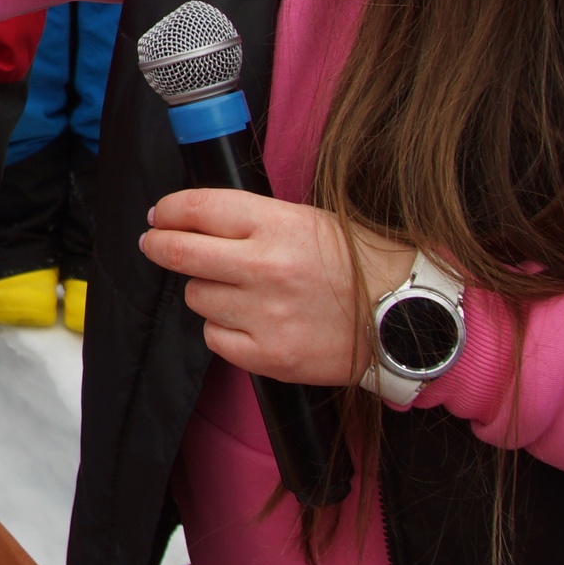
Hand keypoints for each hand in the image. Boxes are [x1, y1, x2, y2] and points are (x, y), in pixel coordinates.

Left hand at [139, 190, 414, 386]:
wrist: (408, 319)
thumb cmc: (360, 264)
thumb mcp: (310, 220)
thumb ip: (251, 219)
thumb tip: (191, 218)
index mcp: (276, 225)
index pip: (196, 208)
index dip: (167, 211)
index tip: (159, 216)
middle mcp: (265, 268)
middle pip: (179, 253)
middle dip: (158, 246)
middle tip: (155, 244)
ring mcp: (265, 314)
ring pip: (197, 298)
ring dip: (208, 291)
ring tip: (243, 291)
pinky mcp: (269, 356)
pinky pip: (215, 338)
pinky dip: (224, 330)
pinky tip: (251, 322)